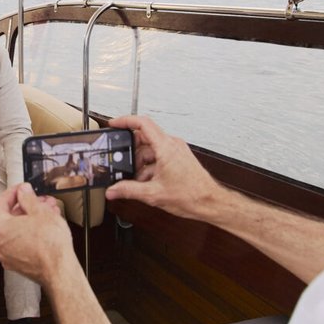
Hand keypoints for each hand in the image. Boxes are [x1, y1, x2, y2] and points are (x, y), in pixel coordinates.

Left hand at [0, 182, 73, 285]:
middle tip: (40, 200)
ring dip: (31, 219)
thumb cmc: (50, 246)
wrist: (59, 271)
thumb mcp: (40, 212)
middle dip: (27, 206)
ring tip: (48, 213)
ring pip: (16, 231)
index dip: (14, 192)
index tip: (22, 188)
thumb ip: (28, 198)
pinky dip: (30, 234)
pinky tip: (45, 228)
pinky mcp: (16, 264)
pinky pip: (20, 243)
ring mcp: (6, 256)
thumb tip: (23, 192)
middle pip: (9, 217)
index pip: (1, 202)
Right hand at [104, 114, 220, 220]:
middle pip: (144, 138)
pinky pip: (159, 156)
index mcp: (166, 147)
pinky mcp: (178, 158)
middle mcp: (172, 145)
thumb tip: (113, 190)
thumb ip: (129, 190)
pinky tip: (146, 182)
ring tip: (136, 179)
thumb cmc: (192, 195)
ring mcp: (176, 151)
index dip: (126, 121)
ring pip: (151, 150)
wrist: (209, 202)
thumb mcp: (154, 194)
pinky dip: (149, 166)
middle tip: (122, 163)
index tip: (114, 124)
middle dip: (131, 151)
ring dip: (140, 163)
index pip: (143, 123)